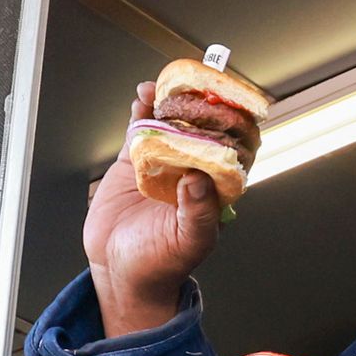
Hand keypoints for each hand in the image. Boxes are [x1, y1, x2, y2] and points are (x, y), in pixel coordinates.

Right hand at [82, 82, 221, 335]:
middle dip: (201, 107)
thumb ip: (199, 211)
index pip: (232, 151)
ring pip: (170, 126)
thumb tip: (199, 179)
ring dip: (170, 103)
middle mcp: (192, 173)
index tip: (234, 104)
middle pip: (201, 131)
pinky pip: (140, 132)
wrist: (120, 272)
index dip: (235, 127)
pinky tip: (143, 96)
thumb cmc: (163, 263)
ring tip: (168, 84)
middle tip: (199, 84)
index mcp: (215, 190)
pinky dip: (141, 113)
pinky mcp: (133, 165)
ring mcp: (163, 166)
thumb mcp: (190, 241)